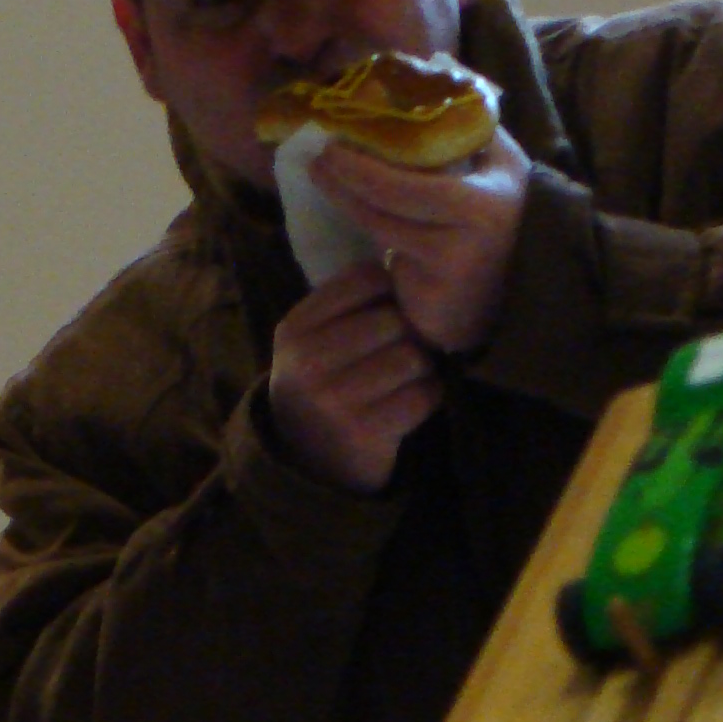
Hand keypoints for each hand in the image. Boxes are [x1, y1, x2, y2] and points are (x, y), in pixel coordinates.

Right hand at [267, 256, 443, 493]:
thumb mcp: (311, 341)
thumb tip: (404, 260)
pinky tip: (410, 402)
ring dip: (421, 367)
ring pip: (412, 357)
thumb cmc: (323, 385)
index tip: (388, 309)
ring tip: (406, 376)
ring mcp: (336, 399)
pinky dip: (427, 397)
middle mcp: (309, 362)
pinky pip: (424, 395)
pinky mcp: (368, 431)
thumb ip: (346, 304)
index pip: (364, 279)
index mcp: (295, 329)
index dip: (390, 291)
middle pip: (393, 320)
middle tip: (402, 349)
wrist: (308, 461)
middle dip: (408, 334)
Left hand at [311, 125, 532, 356]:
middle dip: (346, 179)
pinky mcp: (432, 297)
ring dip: (346, 201)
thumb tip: (439, 70)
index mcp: (485, 201)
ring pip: (382, 229)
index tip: (337, 138)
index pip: (413, 180)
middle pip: (389, 204)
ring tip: (322, 176)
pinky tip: (349, 208)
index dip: (368, 161)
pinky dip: (367, 230)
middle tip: (318, 157)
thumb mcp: (503, 165)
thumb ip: (475, 122)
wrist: (524, 285)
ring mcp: (448, 271)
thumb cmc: (507, 215)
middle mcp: (468, 238)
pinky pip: (389, 256)